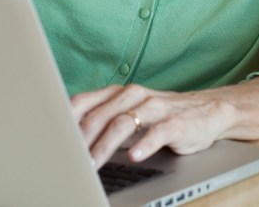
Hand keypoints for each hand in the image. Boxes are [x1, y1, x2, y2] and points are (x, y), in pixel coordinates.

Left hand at [70, 75, 258, 168]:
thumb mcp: (129, 115)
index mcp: (118, 94)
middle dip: (81, 140)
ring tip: (93, 164)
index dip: (64, 121)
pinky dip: (145, 144)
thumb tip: (67, 139)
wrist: (208, 112)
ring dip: (104, 146)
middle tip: (68, 161)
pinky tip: (135, 156)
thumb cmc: (162, 116)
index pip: (83, 102)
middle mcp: (134, 95)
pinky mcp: (176, 122)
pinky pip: (157, 132)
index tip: (50, 140)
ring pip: (123, 124)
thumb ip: (103, 120)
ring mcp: (155, 107)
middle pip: (99, 115)